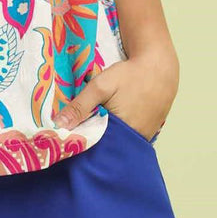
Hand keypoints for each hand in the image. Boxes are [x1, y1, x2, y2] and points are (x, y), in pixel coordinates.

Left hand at [52, 48, 178, 141]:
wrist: (159, 69)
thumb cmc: (129, 77)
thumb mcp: (101, 87)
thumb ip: (80, 106)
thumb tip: (57, 125)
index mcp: (119, 135)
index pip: (93, 149)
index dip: (79, 144)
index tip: (63, 140)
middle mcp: (131, 143)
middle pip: (104, 148)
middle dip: (89, 141)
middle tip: (74, 132)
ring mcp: (140, 139)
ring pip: (114, 143)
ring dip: (102, 136)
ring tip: (89, 125)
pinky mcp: (145, 132)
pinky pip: (125, 138)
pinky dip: (114, 132)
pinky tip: (106, 121)